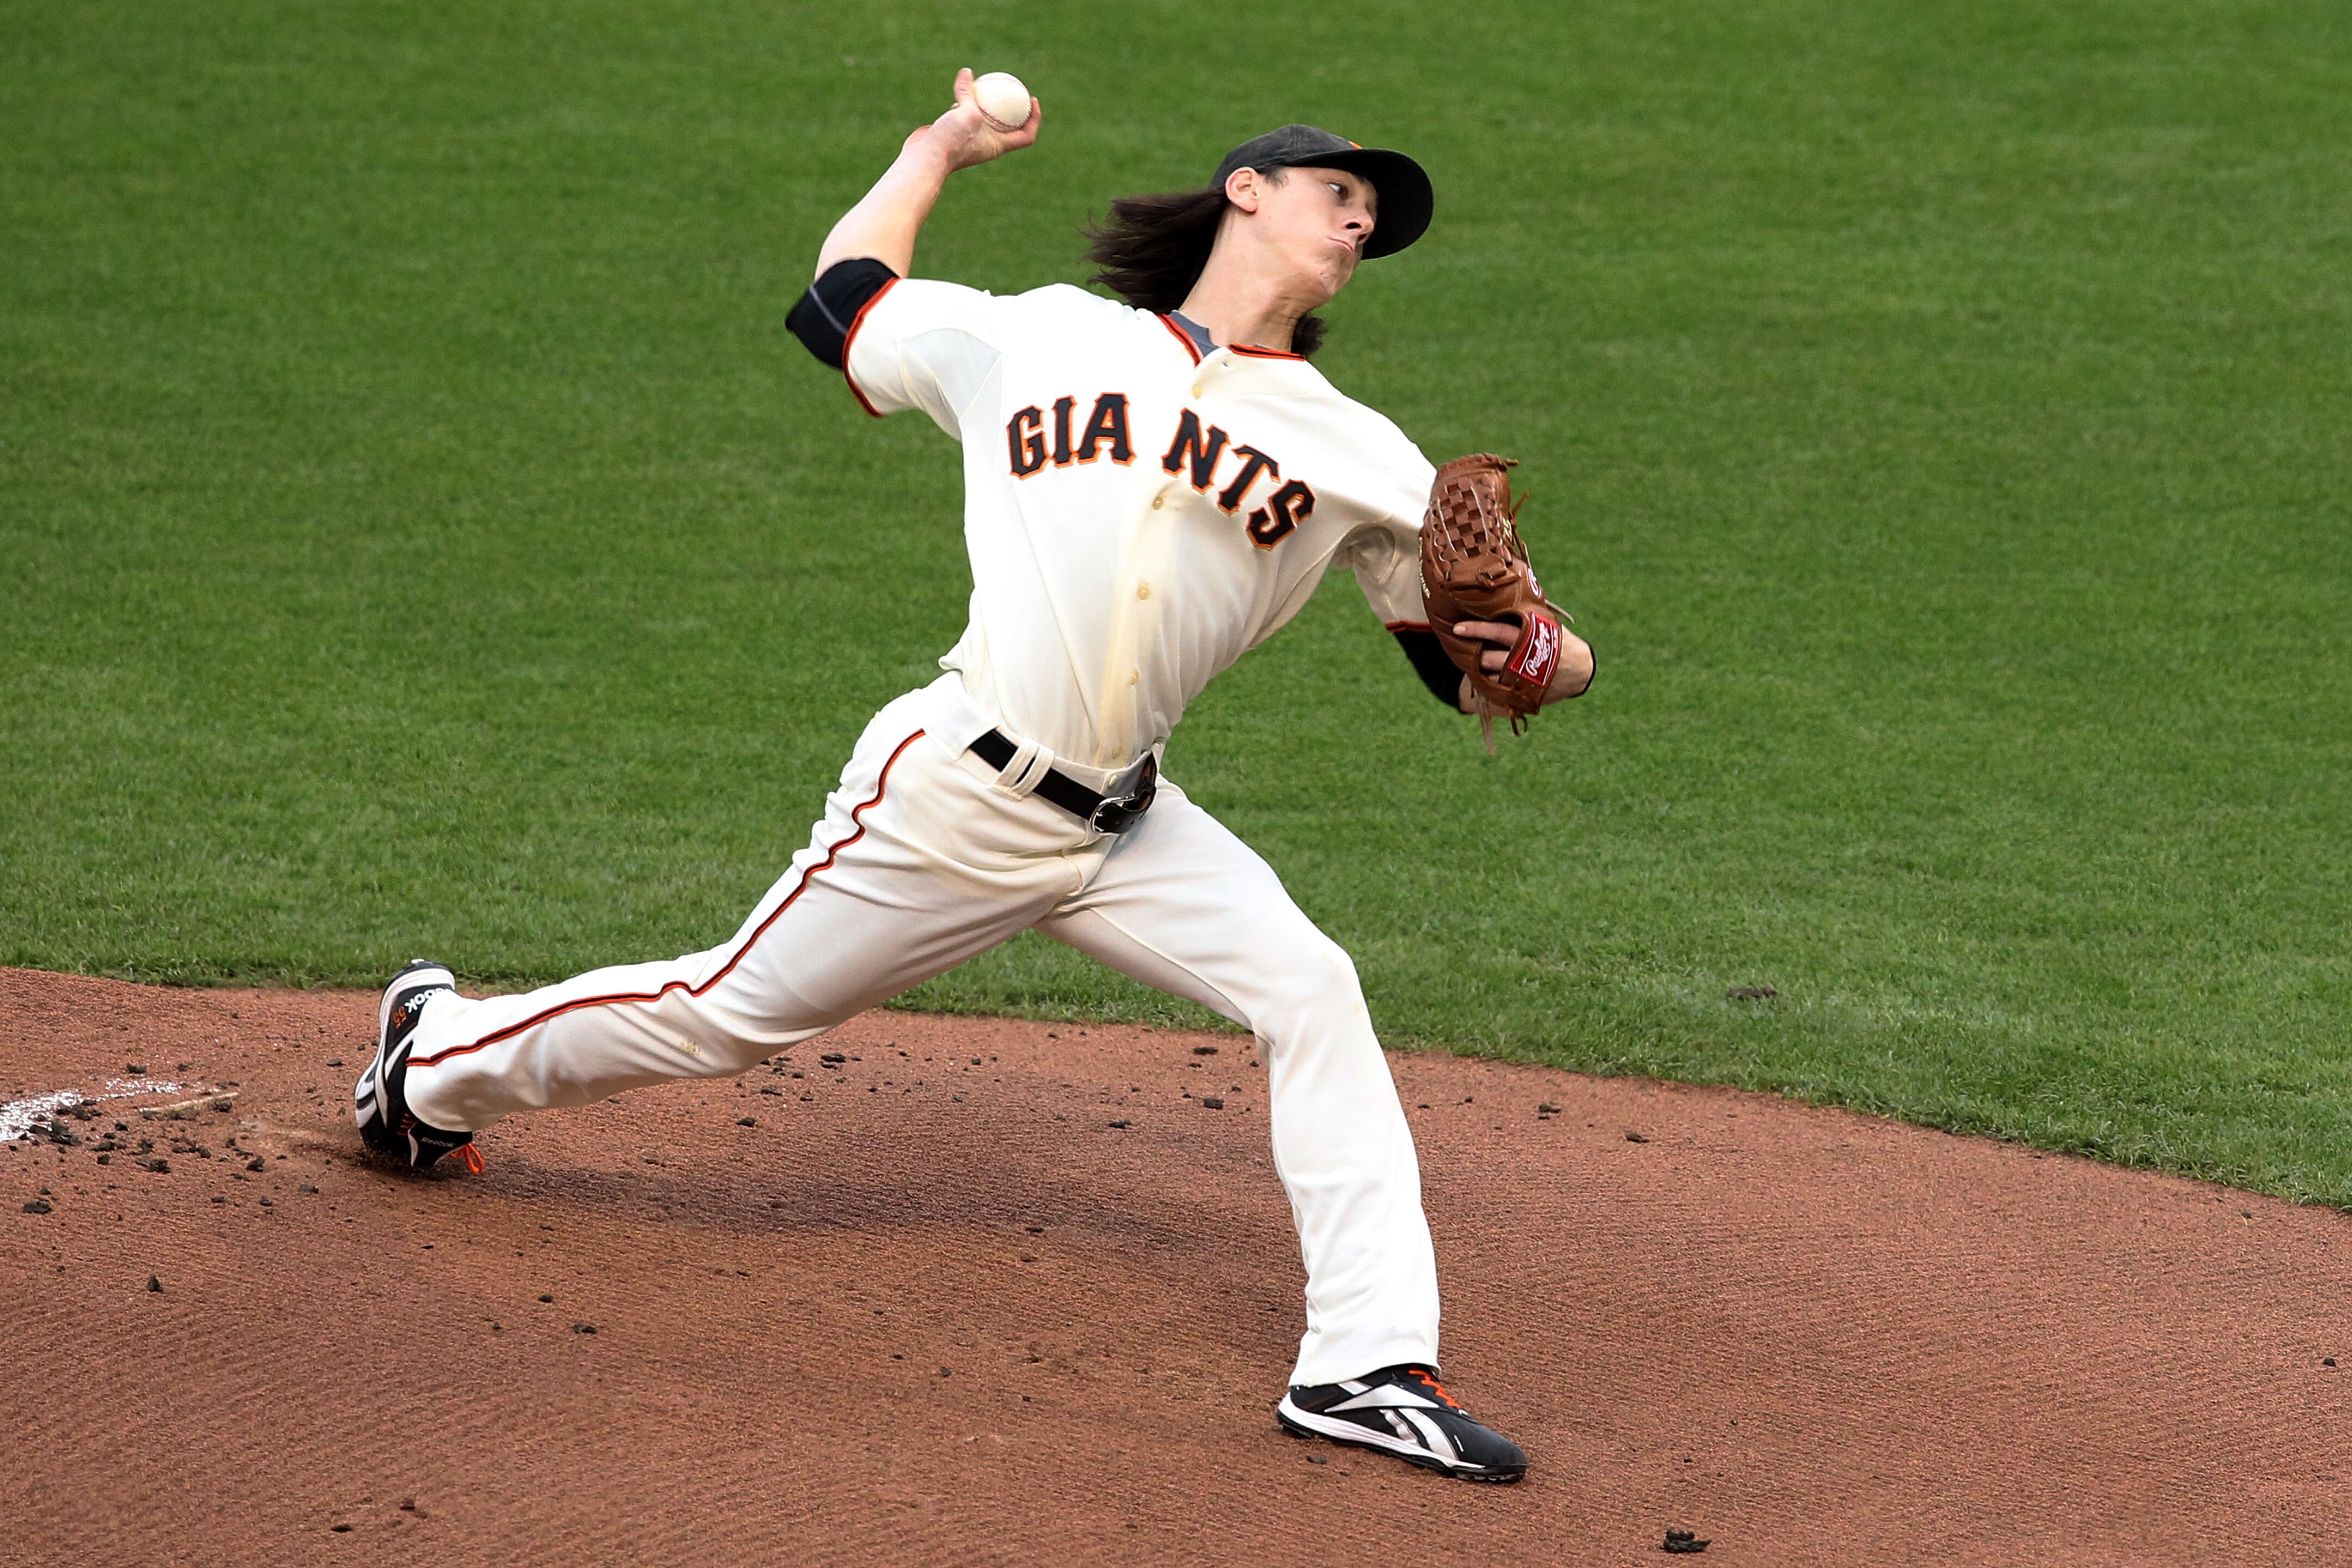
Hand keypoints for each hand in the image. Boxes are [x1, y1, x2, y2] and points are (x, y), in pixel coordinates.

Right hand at [905, 67, 1040, 171]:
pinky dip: (966, 103)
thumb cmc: (950, 141)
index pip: (1026, 136)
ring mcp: (971, 139)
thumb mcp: (966, 113)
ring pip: (985, 118)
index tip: (1033, 100)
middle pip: (1009, 125)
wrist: (925, 158)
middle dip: (1014, 108)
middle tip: (1013, 87)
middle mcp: (987, 144)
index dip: (1035, 119)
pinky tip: (961, 91)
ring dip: (987, 103)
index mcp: (998, 145)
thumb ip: (968, 93)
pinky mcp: (956, 133)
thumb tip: (967, 72)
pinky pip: (966, 115)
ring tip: (988, 85)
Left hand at [1453, 619, 1594, 709]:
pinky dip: (1489, 685)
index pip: (1498, 631)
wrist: (1579, 669)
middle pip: (1489, 658)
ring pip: (1491, 677)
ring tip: (1470, 664)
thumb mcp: (1545, 623)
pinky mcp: (1524, 693)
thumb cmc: (1558, 640)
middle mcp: (1525, 658)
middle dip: (1473, 655)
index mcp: (1529, 636)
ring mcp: (1524, 678)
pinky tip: (1483, 679)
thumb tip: (1502, 595)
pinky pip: (1499, 691)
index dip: (1477, 630)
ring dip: (1479, 672)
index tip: (1457, 628)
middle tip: (1460, 650)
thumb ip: (1525, 614)